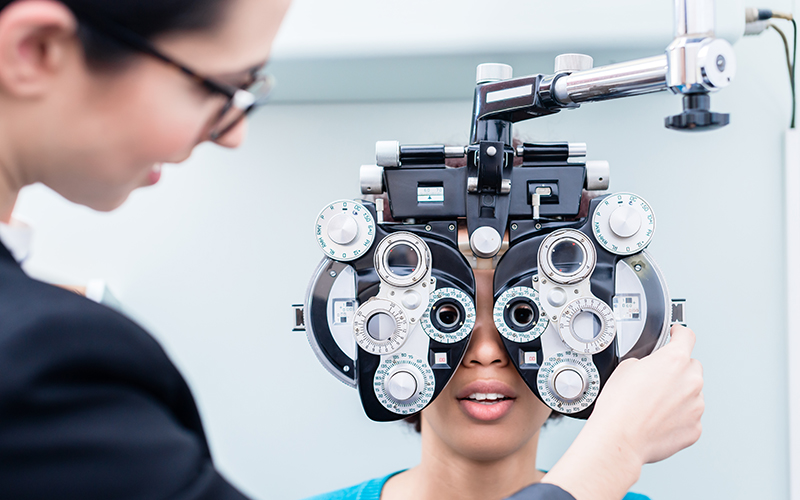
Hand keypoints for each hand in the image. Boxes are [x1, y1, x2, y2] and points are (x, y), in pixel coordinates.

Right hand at [590, 324, 703, 463]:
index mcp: (674, 360)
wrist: (620, 438)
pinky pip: (690, 416)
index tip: (677, 335)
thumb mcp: (625, 368)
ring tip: (652, 405)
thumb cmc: (619, 406)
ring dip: (678, 395)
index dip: (679, 333)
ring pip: (692, 393)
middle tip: (656, 381)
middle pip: (691, 367)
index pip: (686, 336)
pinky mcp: (695, 428)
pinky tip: (658, 420)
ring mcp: (696, 406)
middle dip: (676, 370)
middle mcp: (691, 381)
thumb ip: (646, 362)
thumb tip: (651, 368)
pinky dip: (678, 417)